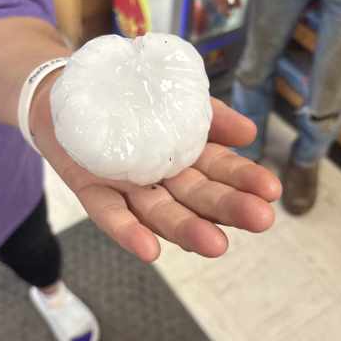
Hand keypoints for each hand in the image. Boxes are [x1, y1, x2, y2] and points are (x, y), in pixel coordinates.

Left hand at [28, 72, 281, 261]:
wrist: (67, 90)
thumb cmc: (128, 95)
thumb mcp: (173, 93)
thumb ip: (210, 114)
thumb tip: (249, 132)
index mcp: (187, 156)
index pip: (222, 171)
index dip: (246, 181)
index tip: (272, 190)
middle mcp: (161, 179)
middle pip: (198, 198)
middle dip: (229, 210)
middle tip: (261, 220)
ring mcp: (128, 188)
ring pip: (161, 214)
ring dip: (188, 230)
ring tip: (216, 245)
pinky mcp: (92, 190)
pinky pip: (110, 215)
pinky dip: (128, 233)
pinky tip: (150, 250)